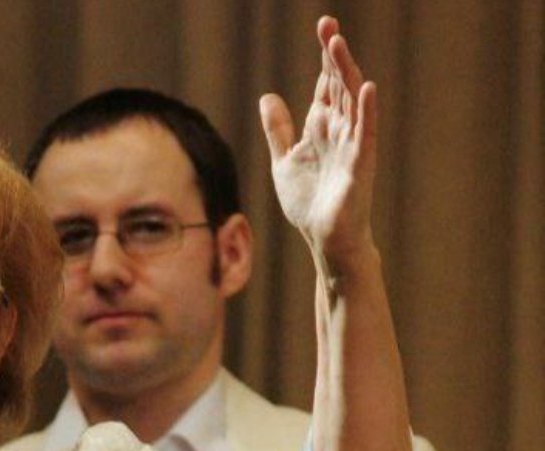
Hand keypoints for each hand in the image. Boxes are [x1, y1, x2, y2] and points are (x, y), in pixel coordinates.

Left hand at [261, 16, 377, 268]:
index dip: (324, 58)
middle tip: (328, 25)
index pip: (325, 85)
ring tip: (338, 44)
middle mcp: (339, 131)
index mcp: (322, 128)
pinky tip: (367, 88)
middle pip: (338, 85)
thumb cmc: (309, 203)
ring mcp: (351, 146)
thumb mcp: (284, 161)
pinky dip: (367, 111)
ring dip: (346, 73)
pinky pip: (365, 134)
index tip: (324, 25)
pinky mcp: (359, 166)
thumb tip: (268, 96)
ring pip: (351, 102)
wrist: (325, 239)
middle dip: (333, 56)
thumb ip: (278, 130)